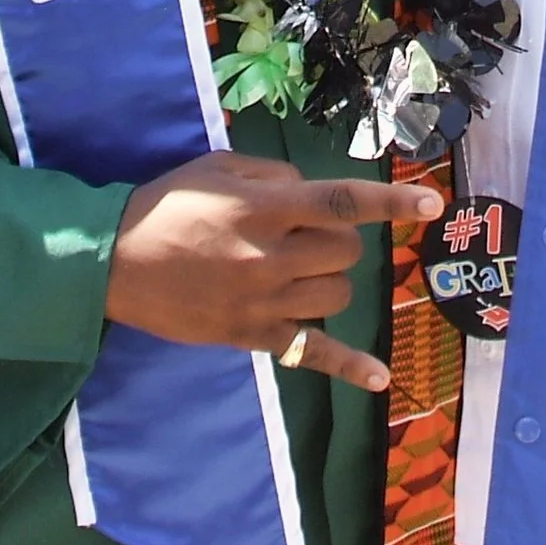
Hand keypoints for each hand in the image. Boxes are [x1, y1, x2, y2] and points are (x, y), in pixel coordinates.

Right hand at [105, 151, 441, 393]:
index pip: (341, 203)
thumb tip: (313, 193)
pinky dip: (349, 367)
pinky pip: (311, 354)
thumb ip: (274, 175)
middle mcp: (269, 256)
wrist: (114, 262)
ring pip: (337, 294)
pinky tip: (380, 377)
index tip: (432, 202)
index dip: (391, 202)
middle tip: (306, 233)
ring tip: (297, 269)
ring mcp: (263, 301)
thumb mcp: (218, 167)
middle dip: (340, 238)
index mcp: (263, 208)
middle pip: (346, 251)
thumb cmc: (168, 204)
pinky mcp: (252, 336)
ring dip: (332, 277)